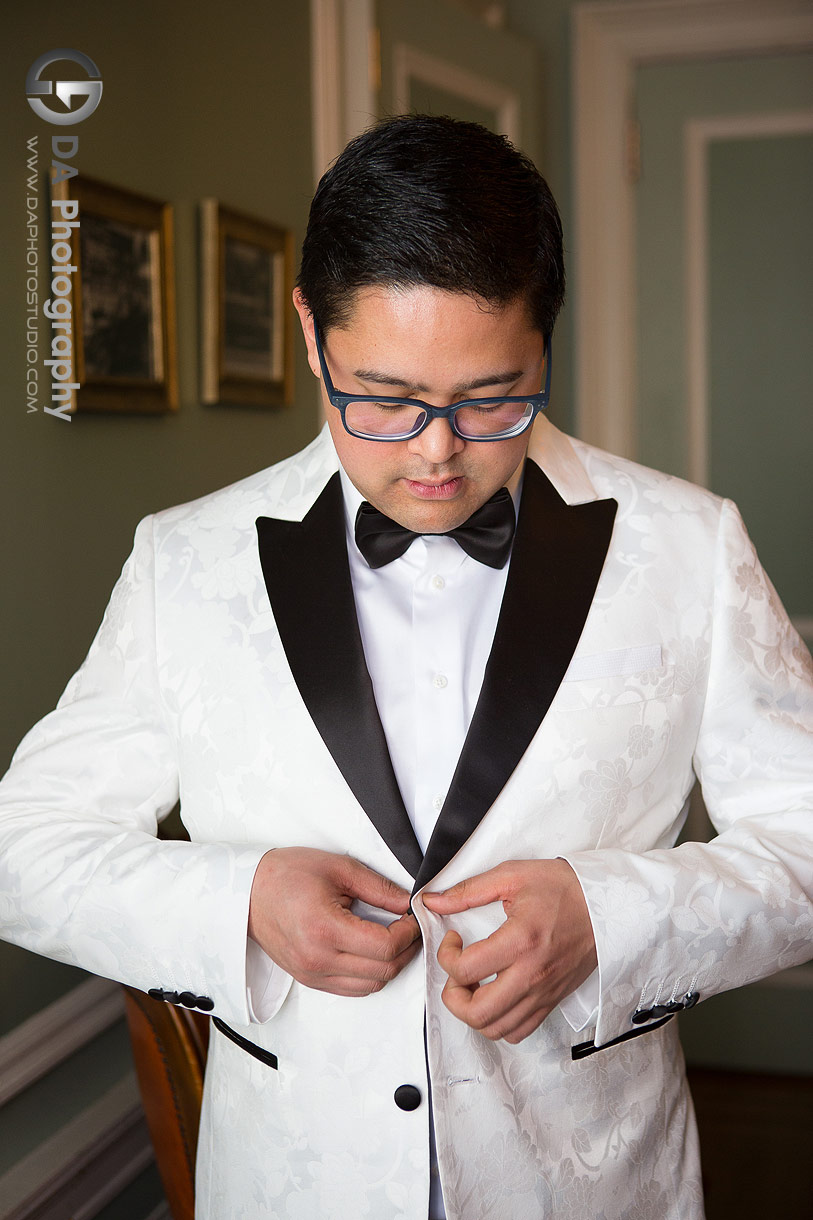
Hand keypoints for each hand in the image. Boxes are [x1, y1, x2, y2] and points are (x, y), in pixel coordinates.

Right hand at [248, 847, 420, 995]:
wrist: (248, 892)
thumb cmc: (285, 875)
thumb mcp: (338, 868)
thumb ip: (378, 888)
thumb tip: (407, 903)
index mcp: (325, 929)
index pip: (385, 947)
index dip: (409, 932)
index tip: (412, 916)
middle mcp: (318, 959)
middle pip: (383, 970)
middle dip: (406, 948)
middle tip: (409, 926)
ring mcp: (313, 974)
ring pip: (371, 985)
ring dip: (390, 964)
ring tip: (394, 938)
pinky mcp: (310, 980)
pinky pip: (352, 989)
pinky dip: (370, 974)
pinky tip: (372, 952)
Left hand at [421, 859, 596, 1043]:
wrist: (606, 904)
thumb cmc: (564, 888)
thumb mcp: (512, 876)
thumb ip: (468, 891)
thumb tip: (435, 901)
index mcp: (520, 941)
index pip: (465, 970)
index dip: (445, 956)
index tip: (452, 941)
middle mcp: (532, 974)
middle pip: (477, 1012)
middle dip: (452, 996)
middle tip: (455, 974)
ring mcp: (544, 993)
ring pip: (496, 1029)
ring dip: (473, 1012)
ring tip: (473, 985)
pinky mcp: (552, 1001)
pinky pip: (519, 1032)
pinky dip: (498, 1023)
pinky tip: (494, 997)